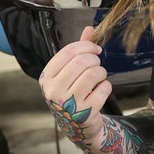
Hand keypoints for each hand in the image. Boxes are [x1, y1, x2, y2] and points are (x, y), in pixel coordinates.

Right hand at [38, 26, 111, 149]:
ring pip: (94, 73)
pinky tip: (100, 91)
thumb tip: (90, 28)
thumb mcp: (70, 72)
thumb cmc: (72, 93)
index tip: (95, 49)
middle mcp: (54, 91)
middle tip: (97, 64)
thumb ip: (79, 51)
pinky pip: (104, 88)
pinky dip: (106, 86)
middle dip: (95, 59)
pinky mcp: (85, 113)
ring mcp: (68, 104)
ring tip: (99, 77)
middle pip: (82, 61)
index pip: (67, 52)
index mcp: (47, 77)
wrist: (77, 125)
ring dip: (102, 72)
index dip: (86, 46)